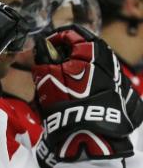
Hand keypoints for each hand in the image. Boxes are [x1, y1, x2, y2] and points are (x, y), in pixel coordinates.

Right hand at [33, 25, 142, 160]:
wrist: (90, 135)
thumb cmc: (67, 103)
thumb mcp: (46, 77)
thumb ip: (43, 57)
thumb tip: (42, 47)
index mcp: (92, 50)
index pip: (72, 33)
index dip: (55, 39)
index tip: (45, 48)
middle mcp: (110, 60)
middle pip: (87, 47)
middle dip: (69, 53)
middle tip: (54, 63)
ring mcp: (119, 77)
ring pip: (98, 63)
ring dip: (82, 67)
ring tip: (67, 80)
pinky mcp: (124, 94)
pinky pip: (106, 80)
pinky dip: (94, 81)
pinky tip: (82, 94)